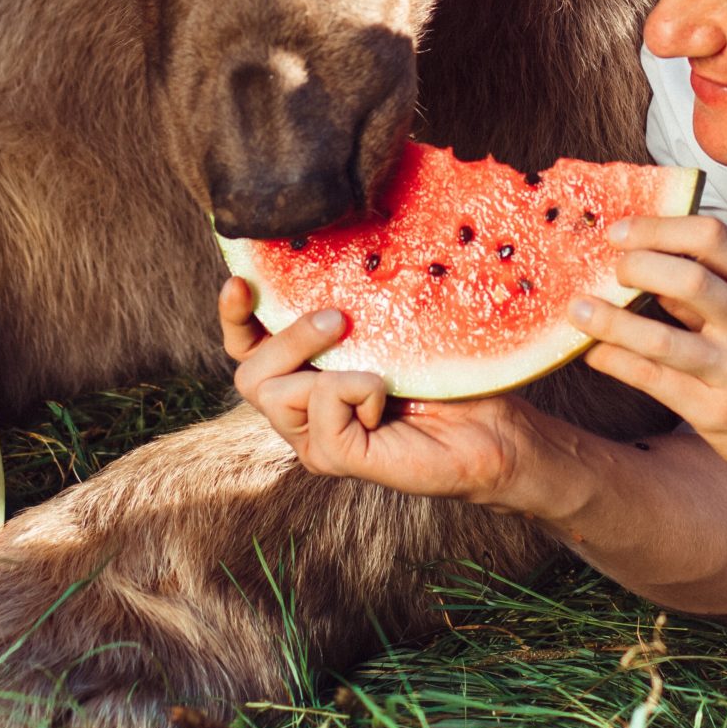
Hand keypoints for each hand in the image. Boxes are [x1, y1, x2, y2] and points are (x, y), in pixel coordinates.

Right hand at [219, 277, 550, 509]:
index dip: (234, 317)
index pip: (245, 349)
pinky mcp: (339, 458)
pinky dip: (354, 389)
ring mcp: (316, 442)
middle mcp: (301, 414)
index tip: (241, 282)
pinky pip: (320, 409)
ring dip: (319, 362)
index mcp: (306, 377)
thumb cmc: (446, 376)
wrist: (492, 429)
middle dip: (285, 338)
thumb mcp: (387, 330)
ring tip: (370, 365)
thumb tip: (321, 268)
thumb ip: (348, 310)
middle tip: (337, 319)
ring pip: (273, 394)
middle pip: (249, 375)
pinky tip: (387, 397)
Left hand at [576, 215, 726, 500]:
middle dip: (635, 265)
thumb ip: (715, 291)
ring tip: (576, 308)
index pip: (713, 237)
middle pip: (688, 277)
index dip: (659, 227)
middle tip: (603, 266)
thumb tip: (650, 260)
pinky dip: (615, 362)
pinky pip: (655, 381)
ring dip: (611, 320)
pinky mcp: (717, 413)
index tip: (620, 228)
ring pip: (663, 337)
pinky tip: (590, 352)